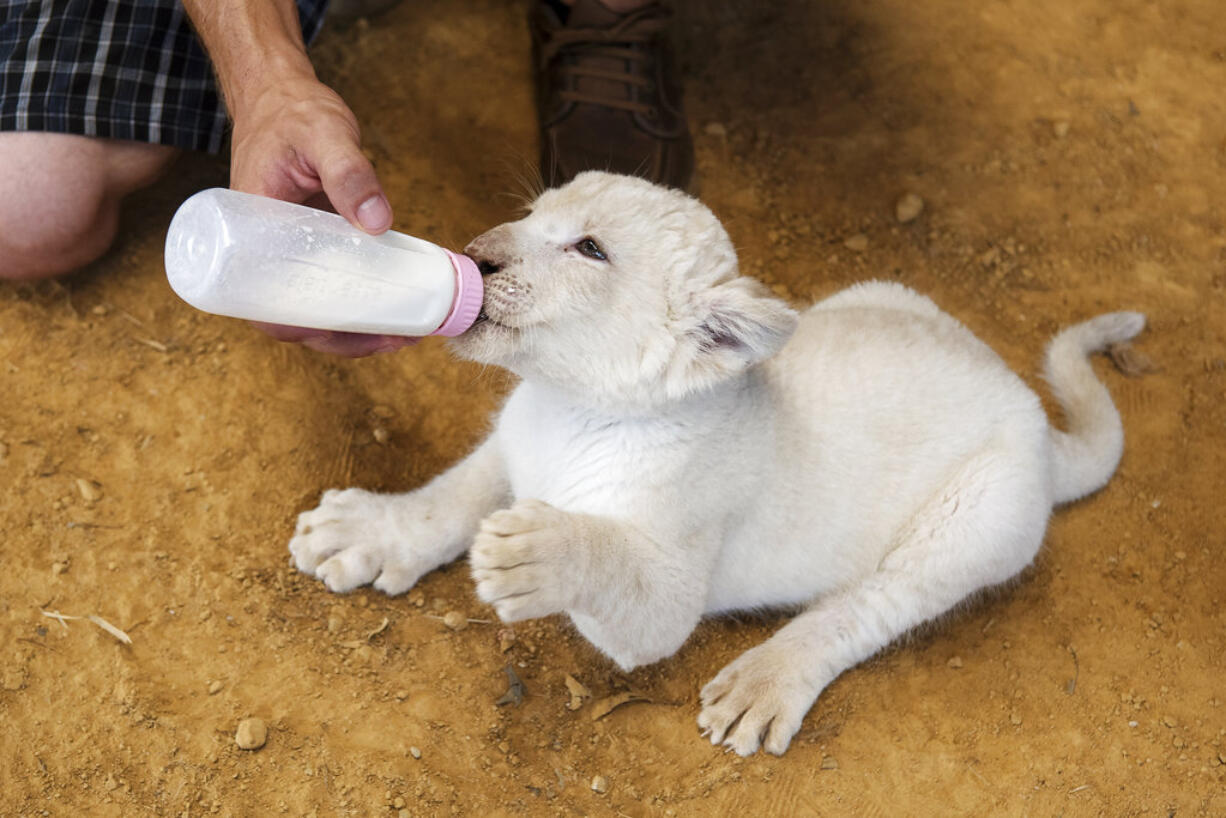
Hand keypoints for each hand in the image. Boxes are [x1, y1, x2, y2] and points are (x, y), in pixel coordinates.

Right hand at [229, 68, 414, 356]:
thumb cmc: (292, 112)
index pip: (263, 305)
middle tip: (397, 338)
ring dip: (356, 330)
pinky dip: (359, 303)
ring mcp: (287, 252)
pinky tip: (396, 308)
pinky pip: (329, 285)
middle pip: (294, 319)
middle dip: (345, 339)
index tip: (345, 334)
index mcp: (248, 234)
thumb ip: (349, 173)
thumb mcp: (324, 135)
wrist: (281, 94)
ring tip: (405, 332)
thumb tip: (377, 224)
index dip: (301, 330)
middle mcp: (262, 252)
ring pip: (314, 309)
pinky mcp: (311, 246)